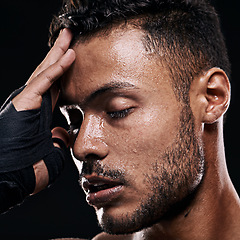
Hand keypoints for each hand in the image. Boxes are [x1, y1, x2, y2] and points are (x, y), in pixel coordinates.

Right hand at [12, 29, 75, 193]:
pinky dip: (58, 68)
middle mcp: (32, 103)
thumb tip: (62, 133)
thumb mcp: (52, 154)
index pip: (55, 87)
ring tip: (69, 35)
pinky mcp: (24, 102)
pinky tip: (69, 54)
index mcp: (40, 113)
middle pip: (50, 73)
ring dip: (59, 52)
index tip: (74, 60)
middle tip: (71, 37)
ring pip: (46, 71)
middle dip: (60, 54)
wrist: (9, 180)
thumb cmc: (28, 170)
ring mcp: (27, 101)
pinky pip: (45, 82)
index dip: (64, 73)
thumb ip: (58, 141)